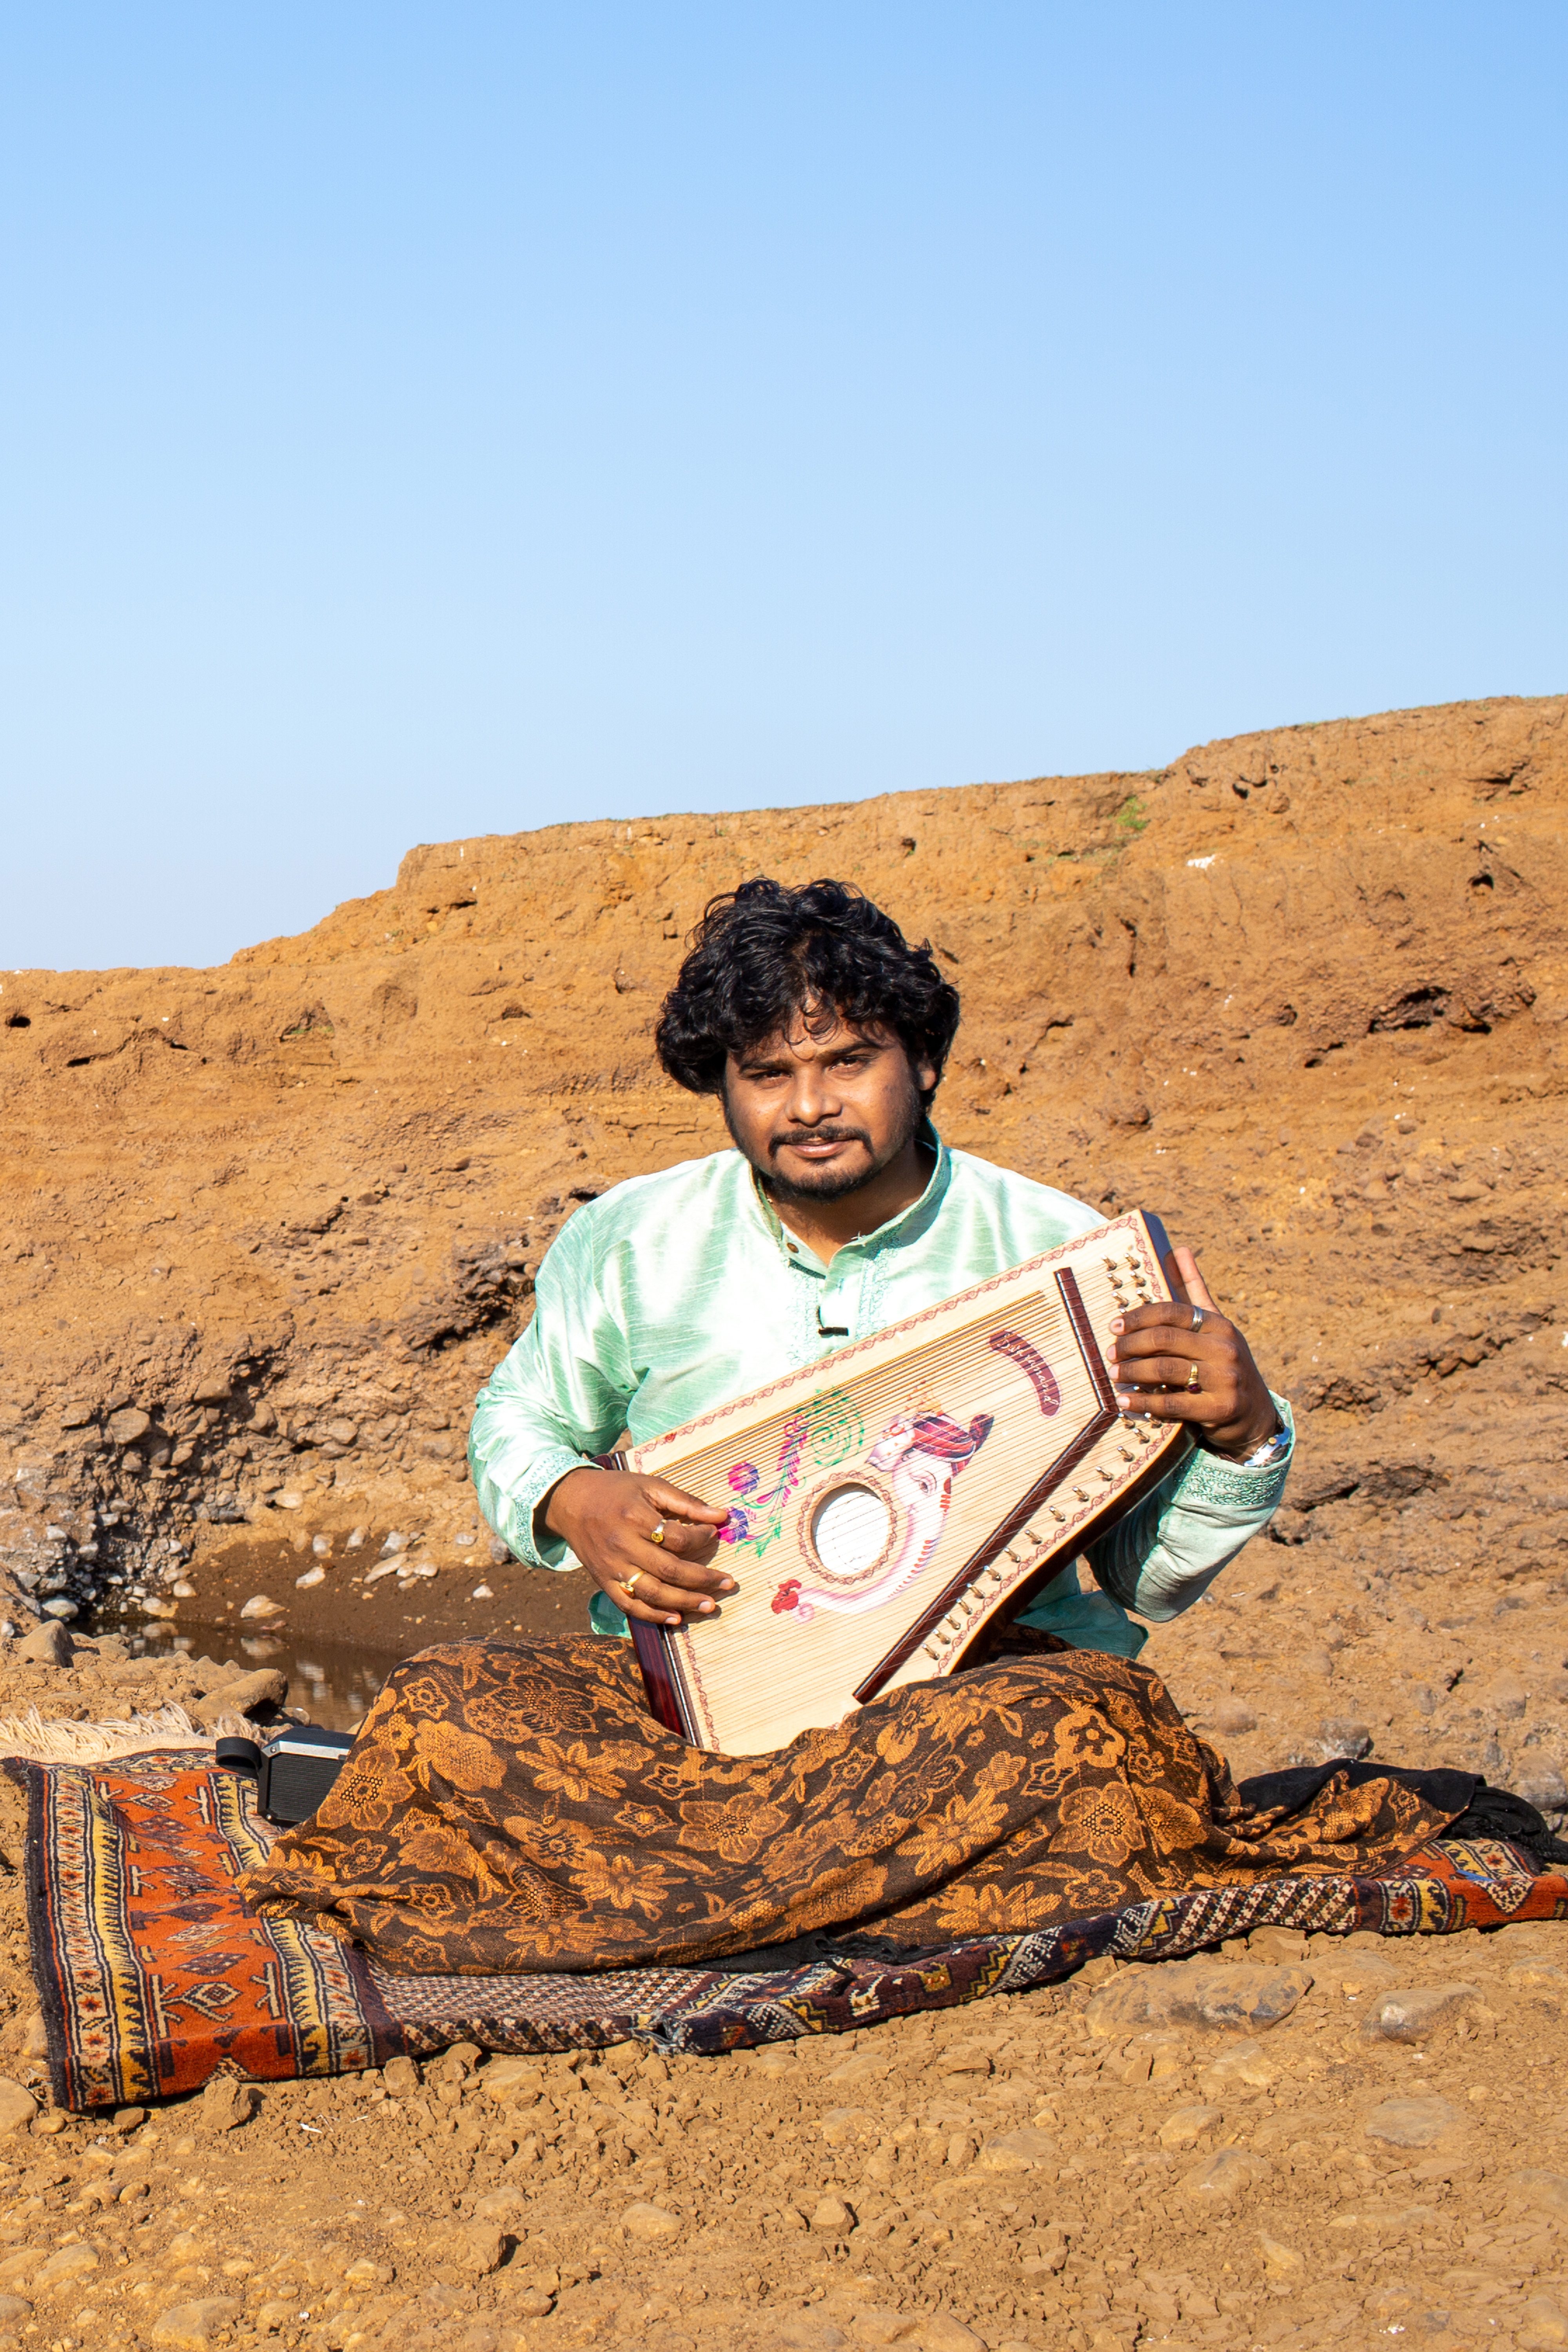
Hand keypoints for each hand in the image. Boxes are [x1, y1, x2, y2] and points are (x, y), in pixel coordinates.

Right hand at [543, 1467, 736, 1626]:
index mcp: (635, 1517)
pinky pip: (629, 1604)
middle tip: (728, 1584)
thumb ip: (685, 1501)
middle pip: (669, 1570)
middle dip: (703, 1579)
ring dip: (684, 1602)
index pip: (676, 1538)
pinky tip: (675, 1618)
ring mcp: (611, 1567)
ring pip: (652, 1593)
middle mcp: (622, 1545)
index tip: (715, 1533)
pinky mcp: (603, 1581)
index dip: (701, 1538)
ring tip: (710, 1605)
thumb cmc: (615, 1491)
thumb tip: (721, 1516)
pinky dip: (653, 1615)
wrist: (570, 1501)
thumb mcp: (649, 1485)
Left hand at [1108, 1246, 1277, 1458]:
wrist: (1256, 1415)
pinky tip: (1125, 1401)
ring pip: (1166, 1370)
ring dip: (1133, 1372)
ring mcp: (1225, 1379)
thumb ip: (1194, 1290)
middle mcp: (1224, 1348)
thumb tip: (1179, 1249)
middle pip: (1165, 1339)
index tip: (1113, 1325)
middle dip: (1131, 1345)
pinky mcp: (1220, 1409)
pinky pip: (1173, 1403)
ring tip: (1114, 1374)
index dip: (1139, 1317)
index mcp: (1219, 1325)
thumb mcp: (1215, 1326)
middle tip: (1110, 1353)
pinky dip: (1144, 1402)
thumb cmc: (1224, 1364)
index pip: (1172, 1312)